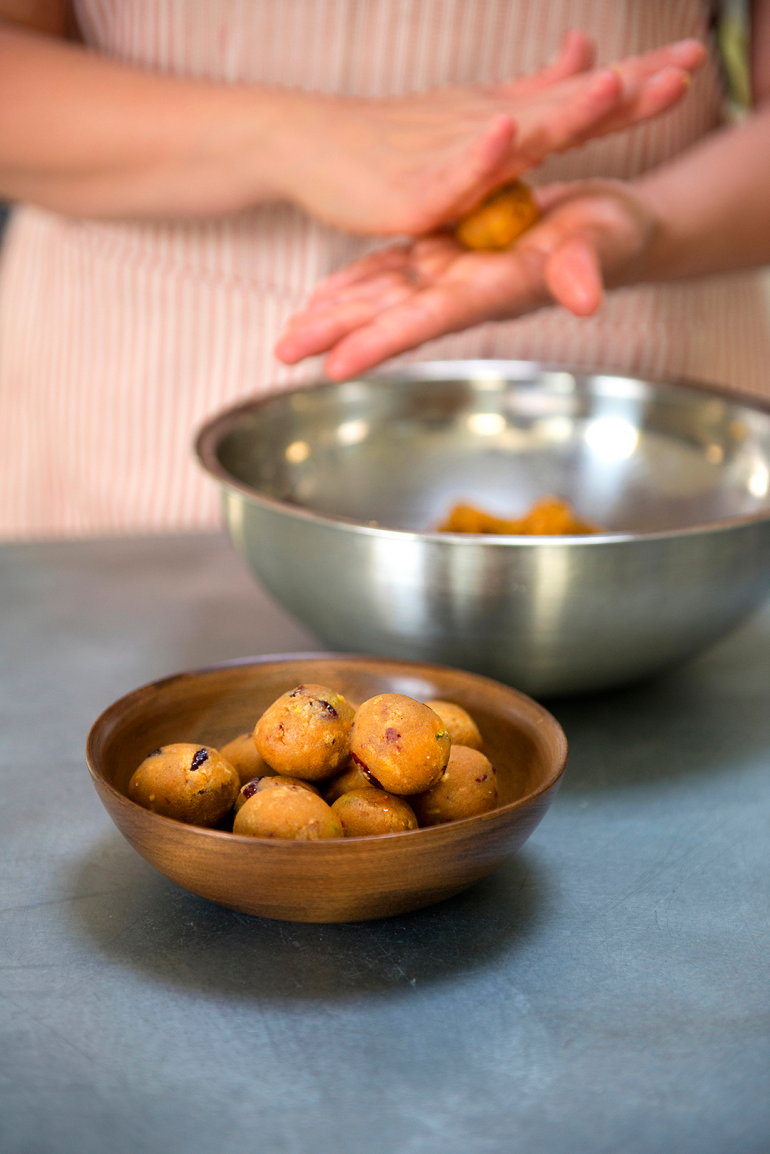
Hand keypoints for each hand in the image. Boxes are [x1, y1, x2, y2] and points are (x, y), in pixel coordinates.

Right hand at [273, 33, 703, 235]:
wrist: (310, 142)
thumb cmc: (391, 136)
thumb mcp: (473, 114)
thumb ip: (535, 91)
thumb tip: (587, 51)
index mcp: (507, 123)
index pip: (582, 101)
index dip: (638, 81)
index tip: (694, 61)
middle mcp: (488, 132)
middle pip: (567, 111)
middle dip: (628, 91)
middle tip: (687, 67)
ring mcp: (453, 158)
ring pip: (518, 135)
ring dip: (566, 110)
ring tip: (613, 88)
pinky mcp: (416, 193)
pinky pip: (453, 174)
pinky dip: (480, 153)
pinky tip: (506, 132)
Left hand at [275, 180, 656, 377]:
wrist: (608, 230)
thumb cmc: (615, 236)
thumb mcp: (607, 240)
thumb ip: (587, 267)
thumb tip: (586, 300)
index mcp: (493, 290)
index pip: (428, 320)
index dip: (382, 341)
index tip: (336, 366)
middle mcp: (463, 290)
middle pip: (389, 315)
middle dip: (336, 333)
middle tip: (283, 352)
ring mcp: (451, 272)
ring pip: (381, 294)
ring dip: (335, 313)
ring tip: (288, 333)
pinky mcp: (448, 250)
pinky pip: (392, 269)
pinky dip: (356, 282)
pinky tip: (323, 294)